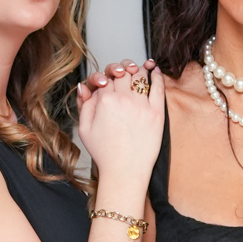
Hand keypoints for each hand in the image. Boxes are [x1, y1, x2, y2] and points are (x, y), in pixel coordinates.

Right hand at [75, 58, 163, 187]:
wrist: (125, 172)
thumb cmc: (105, 154)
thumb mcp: (84, 129)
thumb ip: (83, 105)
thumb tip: (84, 87)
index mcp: (104, 101)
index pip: (107, 77)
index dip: (107, 77)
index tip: (109, 82)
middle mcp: (123, 100)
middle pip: (124, 72)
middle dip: (122, 70)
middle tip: (124, 72)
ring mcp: (141, 106)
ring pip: (141, 75)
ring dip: (139, 69)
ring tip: (139, 69)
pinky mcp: (157, 113)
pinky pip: (159, 87)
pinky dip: (157, 75)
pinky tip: (154, 71)